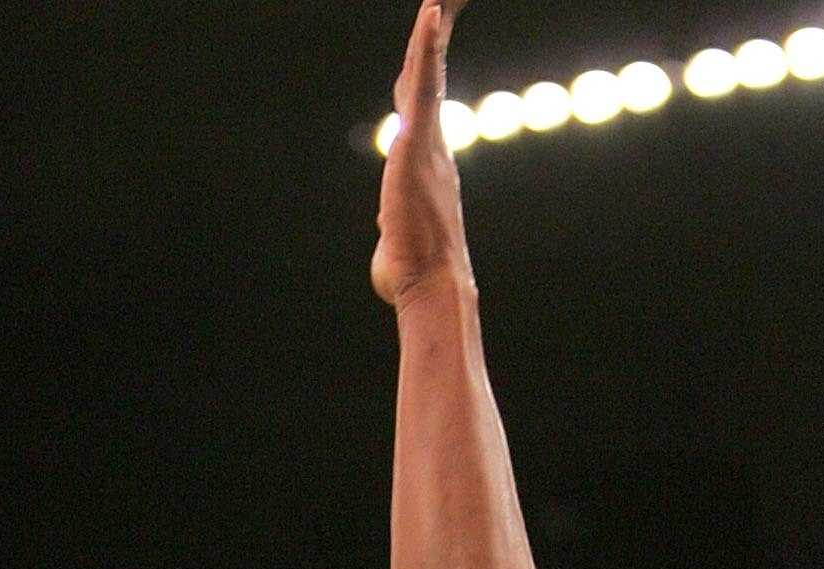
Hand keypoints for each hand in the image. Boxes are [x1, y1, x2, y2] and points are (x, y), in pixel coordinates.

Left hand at [373, 2, 471, 309]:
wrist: (431, 287)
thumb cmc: (411, 275)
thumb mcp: (394, 240)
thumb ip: (390, 226)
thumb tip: (387, 234)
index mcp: (425, 157)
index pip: (422, 97)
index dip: (426, 61)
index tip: (434, 28)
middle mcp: (432, 141)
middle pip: (427, 70)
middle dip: (436, 28)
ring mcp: (427, 139)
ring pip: (427, 67)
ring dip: (432, 24)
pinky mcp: (419, 141)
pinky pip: (426, 85)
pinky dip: (428, 47)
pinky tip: (432, 10)